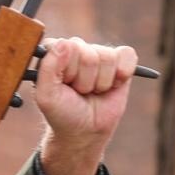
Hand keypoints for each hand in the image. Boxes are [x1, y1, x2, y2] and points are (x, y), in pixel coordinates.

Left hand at [34, 38, 138, 174]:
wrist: (85, 131)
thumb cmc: (63, 113)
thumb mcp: (46, 96)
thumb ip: (48, 68)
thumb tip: (65, 43)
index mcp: (55, 51)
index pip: (67, 47)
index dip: (68, 72)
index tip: (65, 86)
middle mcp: (77, 48)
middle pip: (88, 55)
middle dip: (85, 81)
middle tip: (79, 92)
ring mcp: (99, 53)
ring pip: (107, 58)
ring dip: (101, 82)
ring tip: (93, 91)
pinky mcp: (120, 60)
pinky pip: (127, 55)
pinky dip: (122, 74)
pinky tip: (113, 85)